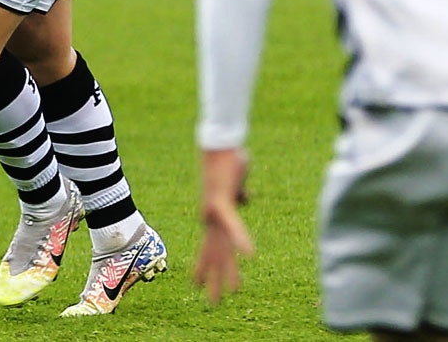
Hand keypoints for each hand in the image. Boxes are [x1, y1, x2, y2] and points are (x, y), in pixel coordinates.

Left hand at [194, 148, 255, 302]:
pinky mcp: (219, 201)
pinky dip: (241, 238)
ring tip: (233, 291)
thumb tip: (245, 198)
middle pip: (213, 254)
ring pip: (221, 247)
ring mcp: (213, 211)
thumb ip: (239, 194)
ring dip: (228, 270)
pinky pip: (232, 224)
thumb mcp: (237, 182)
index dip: (204, 266)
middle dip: (212, 278)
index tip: (197, 285)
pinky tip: (250, 253)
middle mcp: (211, 218)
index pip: (209, 248)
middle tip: (211, 302)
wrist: (221, 144)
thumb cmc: (229, 161)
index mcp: (214, 217)